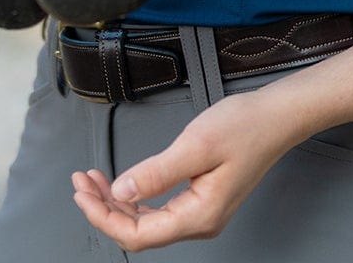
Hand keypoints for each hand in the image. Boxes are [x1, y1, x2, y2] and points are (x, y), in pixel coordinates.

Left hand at [70, 89, 295, 250]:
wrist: (273, 118)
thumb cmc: (242, 128)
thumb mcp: (194, 146)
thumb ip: (156, 173)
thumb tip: (120, 194)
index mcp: (199, 216)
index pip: (139, 235)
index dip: (104, 218)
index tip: (81, 194)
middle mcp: (199, 222)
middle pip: (139, 232)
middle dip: (104, 210)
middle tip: (79, 182)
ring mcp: (200, 212)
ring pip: (147, 221)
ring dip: (116, 203)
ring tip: (92, 180)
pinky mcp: (200, 199)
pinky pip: (159, 208)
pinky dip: (134, 196)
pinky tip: (119, 182)